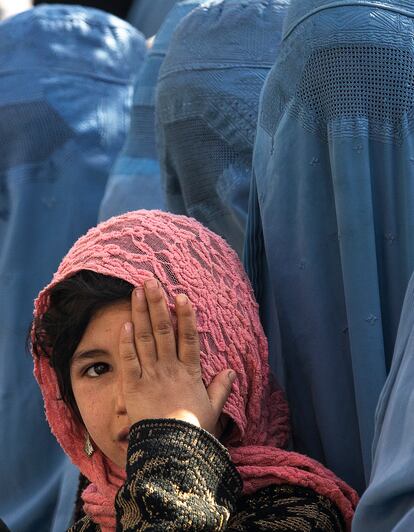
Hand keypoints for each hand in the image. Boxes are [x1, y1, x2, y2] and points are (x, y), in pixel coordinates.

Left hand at [119, 278, 234, 437]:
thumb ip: (221, 388)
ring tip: (137, 292)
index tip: (181, 295)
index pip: (188, 337)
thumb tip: (231, 371)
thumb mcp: (213, 409)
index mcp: (189, 372)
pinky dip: (125, 343)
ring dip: (140, 314)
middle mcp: (169, 368)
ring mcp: (150, 376)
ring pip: (145, 339)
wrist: (171, 452)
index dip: (185, 315)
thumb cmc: (194, 431)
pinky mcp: (133, 387)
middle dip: (157, 304)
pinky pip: (129, 361)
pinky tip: (124, 324)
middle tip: (151, 281)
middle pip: (164, 330)